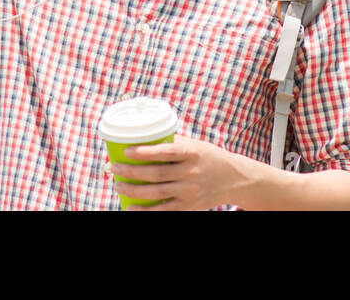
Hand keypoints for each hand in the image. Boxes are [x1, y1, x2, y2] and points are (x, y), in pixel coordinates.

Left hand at [107, 134, 245, 210]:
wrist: (234, 179)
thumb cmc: (209, 157)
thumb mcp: (195, 145)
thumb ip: (173, 142)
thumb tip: (143, 137)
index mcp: (192, 153)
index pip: (165, 152)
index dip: (144, 152)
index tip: (126, 150)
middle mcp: (191, 173)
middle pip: (156, 174)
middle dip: (131, 172)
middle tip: (115, 168)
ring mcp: (189, 191)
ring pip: (156, 192)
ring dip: (134, 190)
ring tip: (118, 185)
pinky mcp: (189, 206)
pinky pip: (163, 210)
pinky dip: (145, 211)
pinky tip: (131, 207)